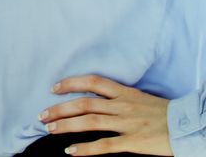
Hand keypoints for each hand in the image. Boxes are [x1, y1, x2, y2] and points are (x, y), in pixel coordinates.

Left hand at [39, 75, 172, 155]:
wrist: (191, 126)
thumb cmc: (166, 113)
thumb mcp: (141, 99)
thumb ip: (120, 99)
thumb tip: (98, 100)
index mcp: (126, 93)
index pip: (93, 82)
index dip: (71, 83)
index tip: (54, 87)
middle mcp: (123, 106)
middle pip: (84, 104)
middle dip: (59, 108)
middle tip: (42, 115)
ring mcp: (127, 124)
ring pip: (89, 122)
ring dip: (66, 125)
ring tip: (49, 129)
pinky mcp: (134, 142)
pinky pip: (105, 145)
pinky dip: (85, 149)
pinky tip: (70, 151)